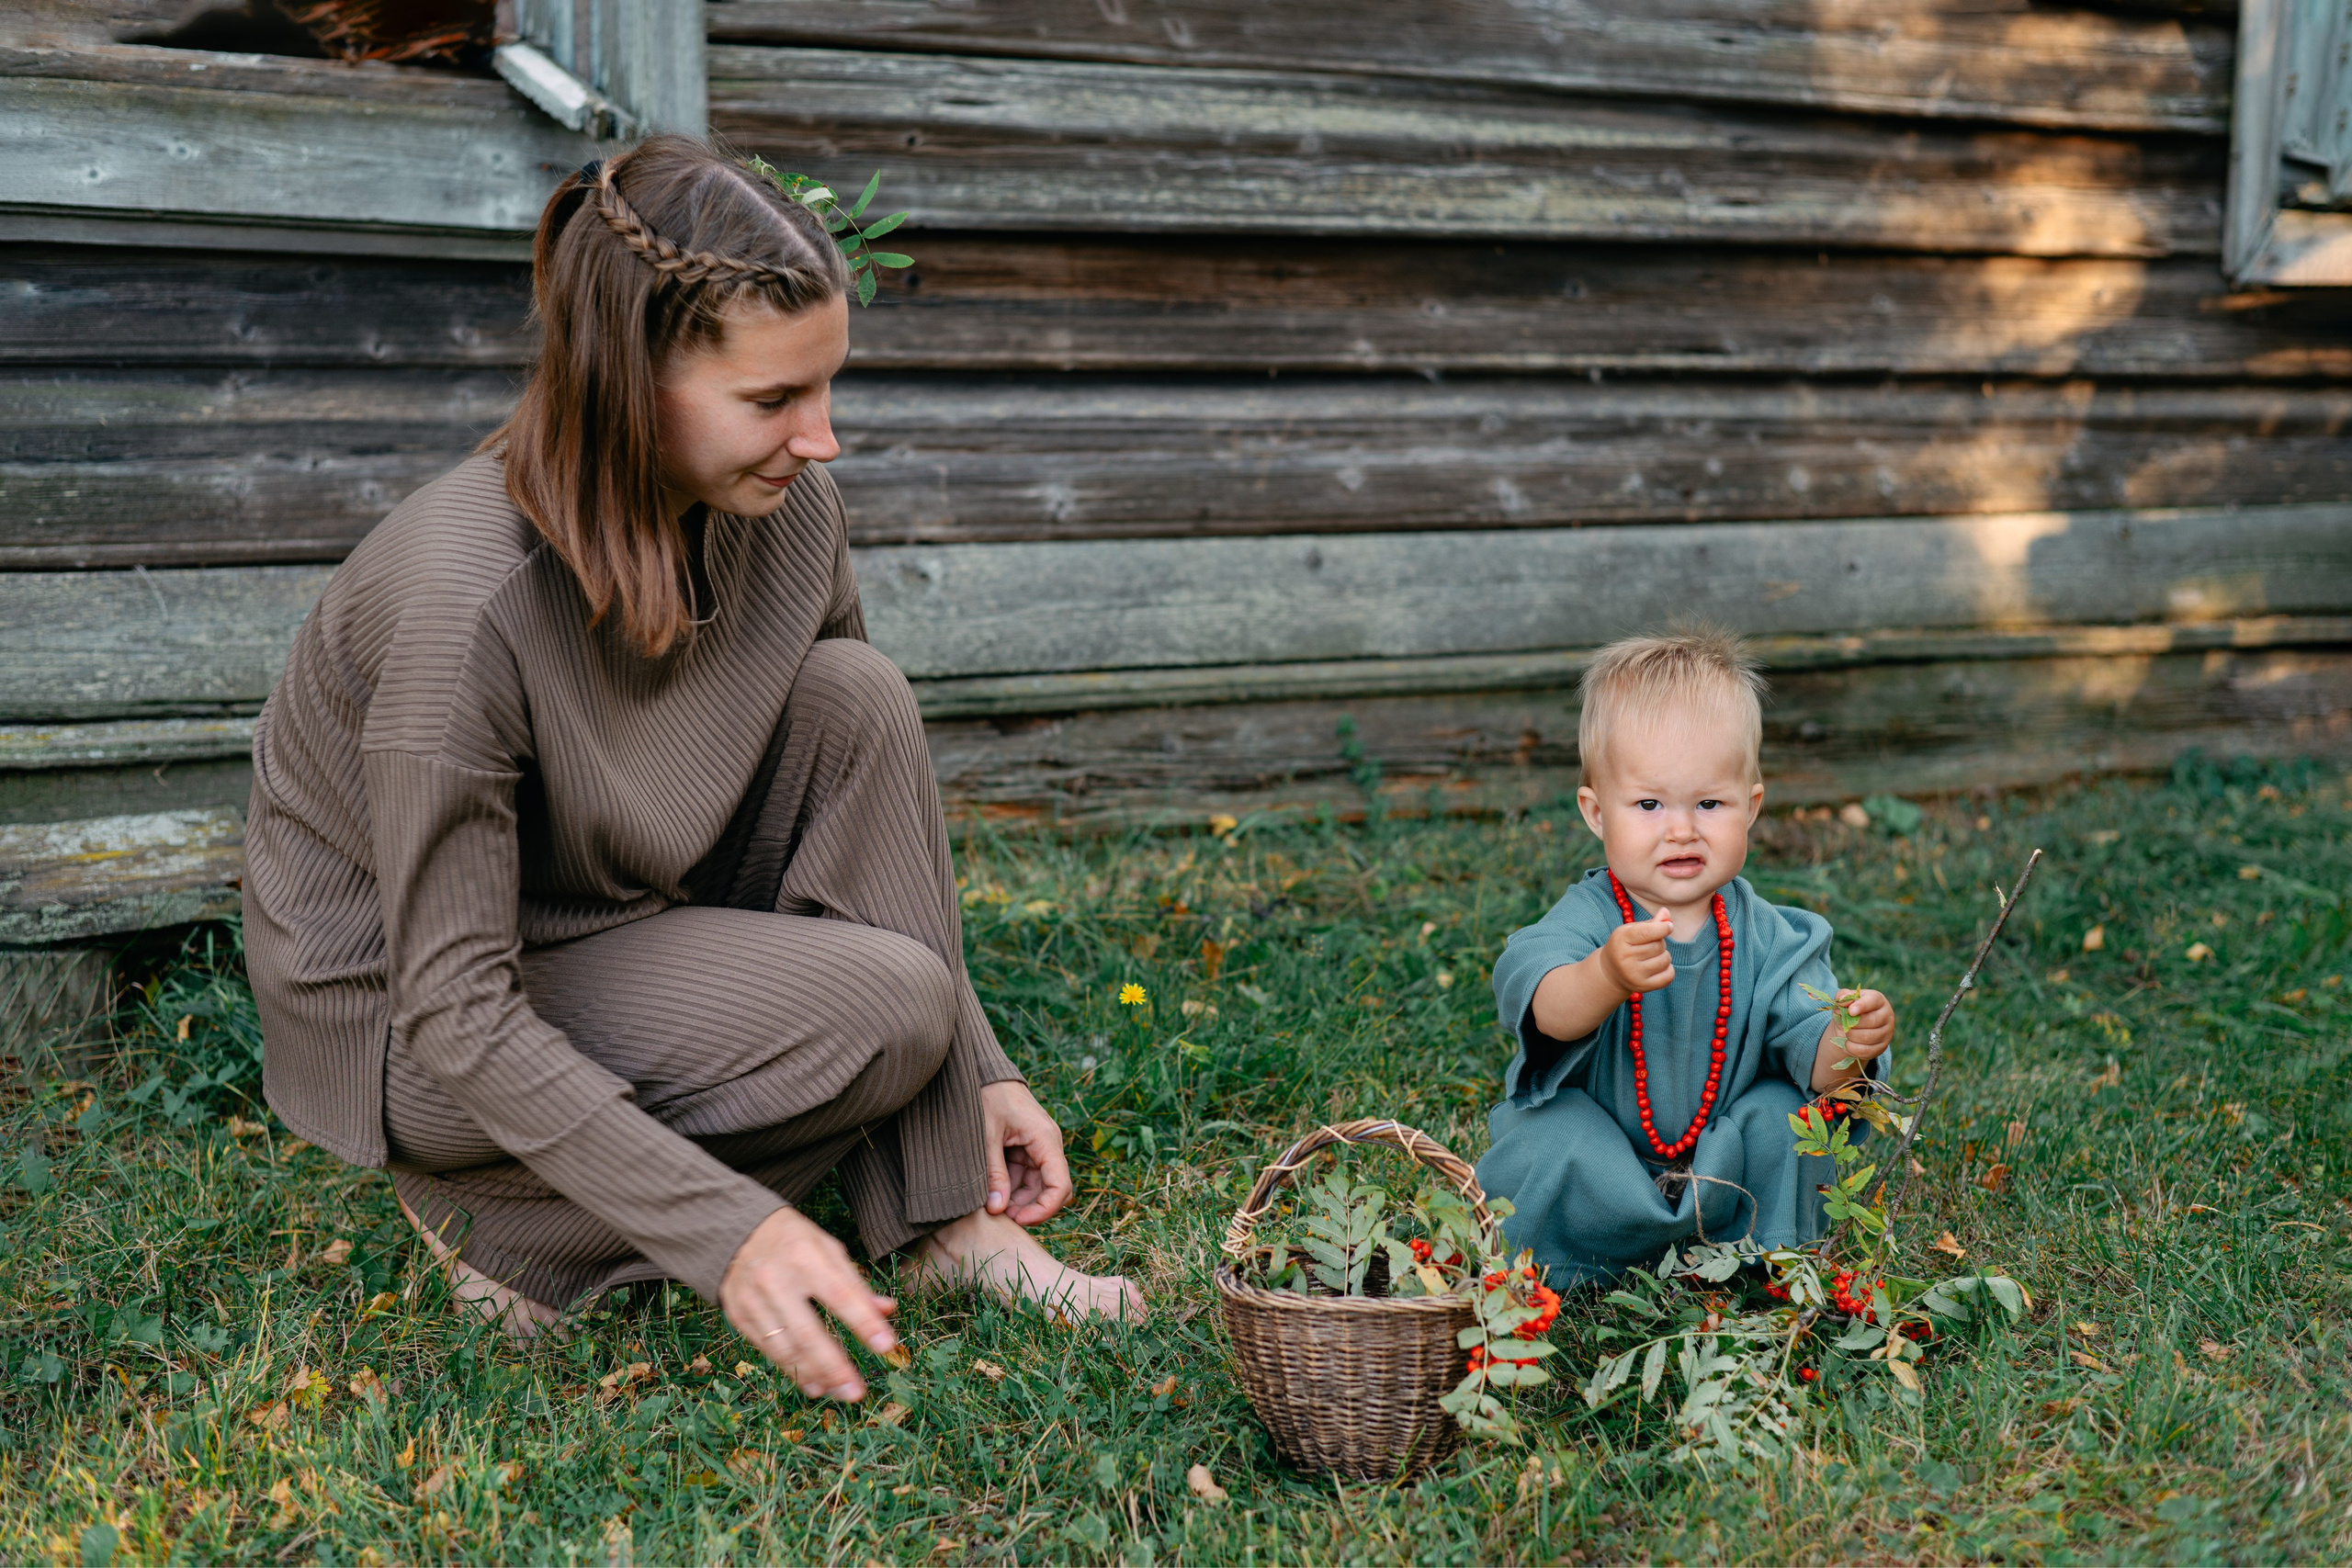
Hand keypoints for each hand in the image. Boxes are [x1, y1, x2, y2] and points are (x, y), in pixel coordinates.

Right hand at [720, 1206, 897, 1401]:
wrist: (737, 1233)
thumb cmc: (794, 1241)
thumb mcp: (828, 1249)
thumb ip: (855, 1283)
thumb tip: (887, 1310)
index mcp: (805, 1256)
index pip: (841, 1295)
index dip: (864, 1323)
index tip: (887, 1347)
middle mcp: (775, 1279)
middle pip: (808, 1332)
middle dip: (835, 1367)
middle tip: (856, 1393)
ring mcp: (753, 1300)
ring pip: (786, 1348)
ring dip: (814, 1375)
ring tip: (838, 1392)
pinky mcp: (738, 1316)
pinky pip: (768, 1351)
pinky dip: (792, 1370)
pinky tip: (812, 1383)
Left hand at [982, 1079, 1073, 1225]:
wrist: (983, 1071)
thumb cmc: (987, 1096)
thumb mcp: (986, 1136)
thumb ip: (993, 1173)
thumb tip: (997, 1209)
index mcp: (1045, 1139)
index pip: (1060, 1185)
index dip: (1044, 1209)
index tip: (1017, 1220)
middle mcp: (1048, 1145)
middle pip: (1050, 1189)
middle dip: (1028, 1207)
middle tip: (999, 1215)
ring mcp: (1038, 1147)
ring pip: (1036, 1185)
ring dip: (1017, 1199)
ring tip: (991, 1204)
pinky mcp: (1026, 1148)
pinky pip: (1024, 1175)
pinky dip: (1010, 1187)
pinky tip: (991, 1191)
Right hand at [1593, 909, 1676, 996]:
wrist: (1610, 972)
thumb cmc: (1625, 946)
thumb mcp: (1632, 931)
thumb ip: (1651, 923)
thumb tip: (1667, 913)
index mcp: (1621, 939)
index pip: (1647, 932)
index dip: (1663, 928)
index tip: (1669, 926)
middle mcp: (1625, 958)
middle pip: (1659, 945)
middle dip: (1660, 943)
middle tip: (1650, 945)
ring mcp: (1633, 974)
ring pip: (1665, 960)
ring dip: (1664, 956)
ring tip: (1653, 957)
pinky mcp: (1642, 987)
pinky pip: (1668, 975)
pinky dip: (1668, 970)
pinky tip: (1659, 967)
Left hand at [1832, 988, 1894, 1063]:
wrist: (1854, 1029)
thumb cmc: (1850, 1011)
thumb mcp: (1845, 1001)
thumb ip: (1842, 996)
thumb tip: (1841, 1000)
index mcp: (1878, 1000)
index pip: (1873, 1001)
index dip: (1861, 1006)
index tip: (1850, 1011)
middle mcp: (1887, 1015)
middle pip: (1871, 1021)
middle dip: (1853, 1024)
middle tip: (1845, 1025)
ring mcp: (1887, 1032)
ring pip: (1869, 1037)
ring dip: (1852, 1036)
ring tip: (1847, 1033)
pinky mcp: (1883, 1047)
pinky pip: (1867, 1050)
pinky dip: (1853, 1048)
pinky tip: (1848, 1043)